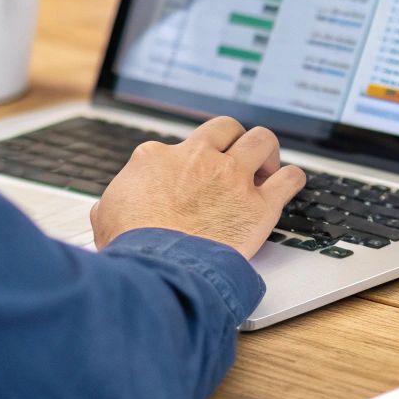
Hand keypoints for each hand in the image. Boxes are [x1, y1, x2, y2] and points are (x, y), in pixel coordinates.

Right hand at [89, 117, 305, 259]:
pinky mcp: (259, 205)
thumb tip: (109, 208)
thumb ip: (113, 204)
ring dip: (266, 151)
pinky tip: (289, 183)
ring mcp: (231, 178)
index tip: (194, 174)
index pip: (180, 145)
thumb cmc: (130, 248)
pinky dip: (292, 178)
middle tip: (237, 158)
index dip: (189, 160)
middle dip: (233, 139)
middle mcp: (198, 158)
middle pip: (226, 128)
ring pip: (261, 140)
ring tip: (266, 166)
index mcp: (157, 158)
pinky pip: (288, 178)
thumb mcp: (106, 217)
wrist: (156, 270)